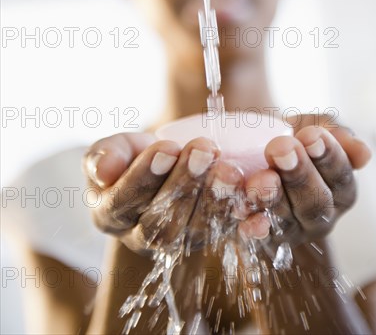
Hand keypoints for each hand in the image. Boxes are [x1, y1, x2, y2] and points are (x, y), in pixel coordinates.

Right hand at [82, 133, 244, 253]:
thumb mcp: (117, 149)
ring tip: (230, 169)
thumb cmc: (135, 155)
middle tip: (204, 150)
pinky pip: (230, 235)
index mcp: (112, 215)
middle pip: (163, 223)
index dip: (144, 177)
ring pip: (197, 231)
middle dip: (186, 184)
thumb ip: (105, 155)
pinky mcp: (212, 236)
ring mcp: (181, 240)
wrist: (166, 164)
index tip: (167, 148)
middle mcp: (143, 237)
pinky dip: (246, 223)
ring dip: (216, 200)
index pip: (123, 203)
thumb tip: (103, 171)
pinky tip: (258, 211)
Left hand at [238, 124, 370, 245]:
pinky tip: (242, 212)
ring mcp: (292, 229)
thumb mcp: (315, 127)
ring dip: (271, 198)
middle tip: (280, 149)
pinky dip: (251, 225)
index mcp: (341, 190)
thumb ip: (338, 135)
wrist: (254, 144)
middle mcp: (320, 216)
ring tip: (259, 179)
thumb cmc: (293, 135)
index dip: (328, 157)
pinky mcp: (263, 236)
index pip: (341, 176)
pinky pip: (258, 234)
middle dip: (298, 175)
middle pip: (315, 203)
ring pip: (285, 219)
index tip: (310, 135)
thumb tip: (363, 154)